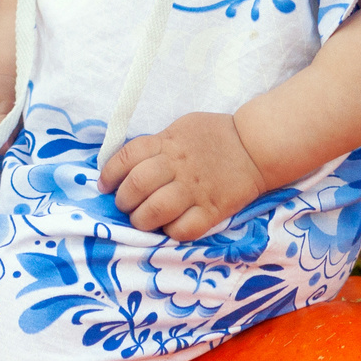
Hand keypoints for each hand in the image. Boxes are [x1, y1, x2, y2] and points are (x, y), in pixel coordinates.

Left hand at [98, 112, 268, 240]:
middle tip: (126, 205)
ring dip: (141, 220)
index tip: (105, 185)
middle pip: (136, 185)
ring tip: (142, 219)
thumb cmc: (214, 135)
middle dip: (123, 200)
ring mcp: (195, 190)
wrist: (255, 146)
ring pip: (155, 211)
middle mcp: (178, 166)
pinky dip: (169, 232)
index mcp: (167, 142)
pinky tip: (168, 227)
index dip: (109, 174)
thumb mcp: (180, 128)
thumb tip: (127, 164)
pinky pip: (183, 230)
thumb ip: (156, 144)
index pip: (126, 157)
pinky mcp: (212, 210)